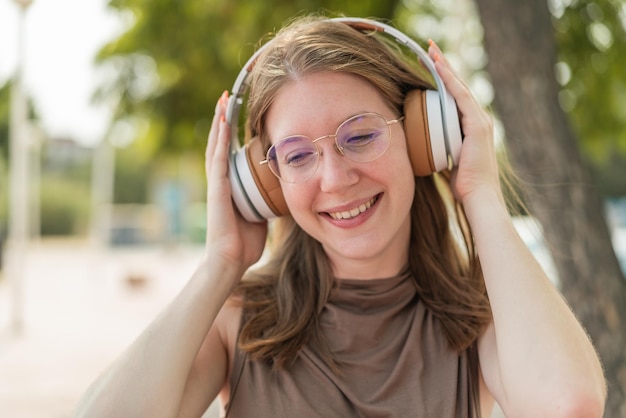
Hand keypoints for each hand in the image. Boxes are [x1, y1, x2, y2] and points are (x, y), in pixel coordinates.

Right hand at [204, 91, 266, 272]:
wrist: (231, 261)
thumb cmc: (246, 242)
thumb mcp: (263, 214)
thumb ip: (269, 200)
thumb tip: (286, 192)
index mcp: (230, 185)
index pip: (229, 151)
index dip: (231, 131)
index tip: (235, 111)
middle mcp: (220, 180)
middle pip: (219, 142)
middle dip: (222, 119)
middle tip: (226, 96)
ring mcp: (216, 184)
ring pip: (216, 145)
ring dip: (219, 122)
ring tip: (222, 101)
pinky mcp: (216, 190)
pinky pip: (218, 160)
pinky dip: (221, 140)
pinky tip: (223, 123)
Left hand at [428, 41, 503, 205]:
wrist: (478, 197)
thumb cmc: (463, 185)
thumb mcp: (447, 160)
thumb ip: (439, 149)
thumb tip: (421, 147)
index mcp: (472, 127)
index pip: (455, 97)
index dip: (444, 79)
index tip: (429, 64)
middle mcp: (479, 120)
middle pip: (458, 87)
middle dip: (444, 66)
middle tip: (430, 48)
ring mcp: (480, 121)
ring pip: (459, 87)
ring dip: (445, 67)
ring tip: (431, 51)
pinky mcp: (478, 125)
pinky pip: (460, 97)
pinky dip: (449, 80)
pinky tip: (438, 67)